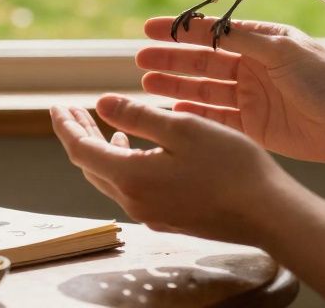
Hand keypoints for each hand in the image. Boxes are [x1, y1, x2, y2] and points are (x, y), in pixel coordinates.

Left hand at [50, 94, 292, 245]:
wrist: (268, 213)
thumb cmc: (230, 166)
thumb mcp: (183, 129)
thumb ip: (138, 116)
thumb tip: (101, 105)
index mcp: (131, 178)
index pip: (80, 150)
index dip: (65, 125)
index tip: (56, 105)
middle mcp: (134, 202)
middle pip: (91, 165)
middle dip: (78, 135)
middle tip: (71, 110)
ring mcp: (151, 214)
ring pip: (110, 179)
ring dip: (101, 150)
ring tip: (101, 123)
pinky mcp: (168, 219)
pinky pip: (131, 189)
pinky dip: (123, 164)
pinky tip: (135, 149)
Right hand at [138, 16, 324, 165]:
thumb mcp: (283, 49)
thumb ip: (243, 40)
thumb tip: (209, 27)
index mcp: (262, 43)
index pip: (214, 34)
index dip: (182, 32)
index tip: (150, 30)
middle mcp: (253, 68)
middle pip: (203, 63)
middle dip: (171, 61)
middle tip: (140, 60)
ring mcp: (251, 98)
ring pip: (204, 90)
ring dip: (176, 87)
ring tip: (146, 84)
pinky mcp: (253, 127)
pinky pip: (215, 119)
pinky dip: (194, 115)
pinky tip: (171, 112)